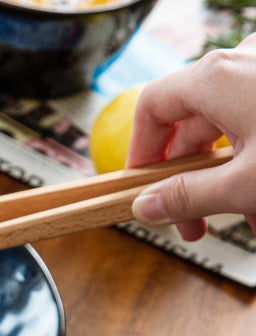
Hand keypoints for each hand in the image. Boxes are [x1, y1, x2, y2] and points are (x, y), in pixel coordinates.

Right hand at [127, 33, 255, 239]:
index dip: (140, 152)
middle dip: (191, 182)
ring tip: (247, 220)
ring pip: (231, 128)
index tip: (141, 187)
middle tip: (192, 225)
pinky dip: (254, 158)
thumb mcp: (243, 185)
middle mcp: (242, 62)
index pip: (152, 108)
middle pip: (192, 124)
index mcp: (216, 78)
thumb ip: (186, 198)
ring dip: (228, 178)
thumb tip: (144, 207)